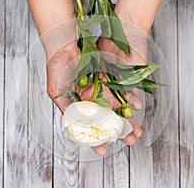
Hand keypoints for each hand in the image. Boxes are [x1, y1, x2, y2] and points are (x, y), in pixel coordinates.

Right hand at [46, 39, 143, 155]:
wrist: (65, 43)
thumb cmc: (57, 66)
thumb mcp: (57, 90)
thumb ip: (66, 106)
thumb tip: (73, 125)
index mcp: (78, 105)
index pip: (88, 126)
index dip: (95, 138)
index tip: (102, 150)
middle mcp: (90, 99)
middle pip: (106, 119)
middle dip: (117, 131)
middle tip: (128, 142)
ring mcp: (100, 89)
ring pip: (116, 107)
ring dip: (126, 119)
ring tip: (137, 130)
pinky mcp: (108, 78)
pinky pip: (121, 90)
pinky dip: (128, 98)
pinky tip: (136, 106)